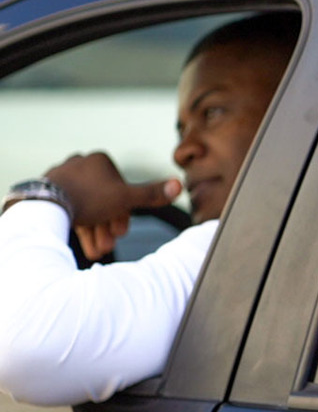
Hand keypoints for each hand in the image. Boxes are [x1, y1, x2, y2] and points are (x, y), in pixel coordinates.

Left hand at [43, 152, 181, 259]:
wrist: (45, 206)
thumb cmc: (88, 199)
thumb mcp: (126, 199)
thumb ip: (151, 194)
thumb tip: (178, 185)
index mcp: (99, 161)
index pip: (120, 188)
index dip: (124, 213)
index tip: (121, 232)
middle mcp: (79, 164)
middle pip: (103, 200)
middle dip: (107, 226)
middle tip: (108, 244)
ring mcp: (61, 176)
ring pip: (86, 206)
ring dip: (95, 230)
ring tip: (96, 250)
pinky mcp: (47, 190)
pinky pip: (69, 207)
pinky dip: (78, 225)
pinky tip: (82, 242)